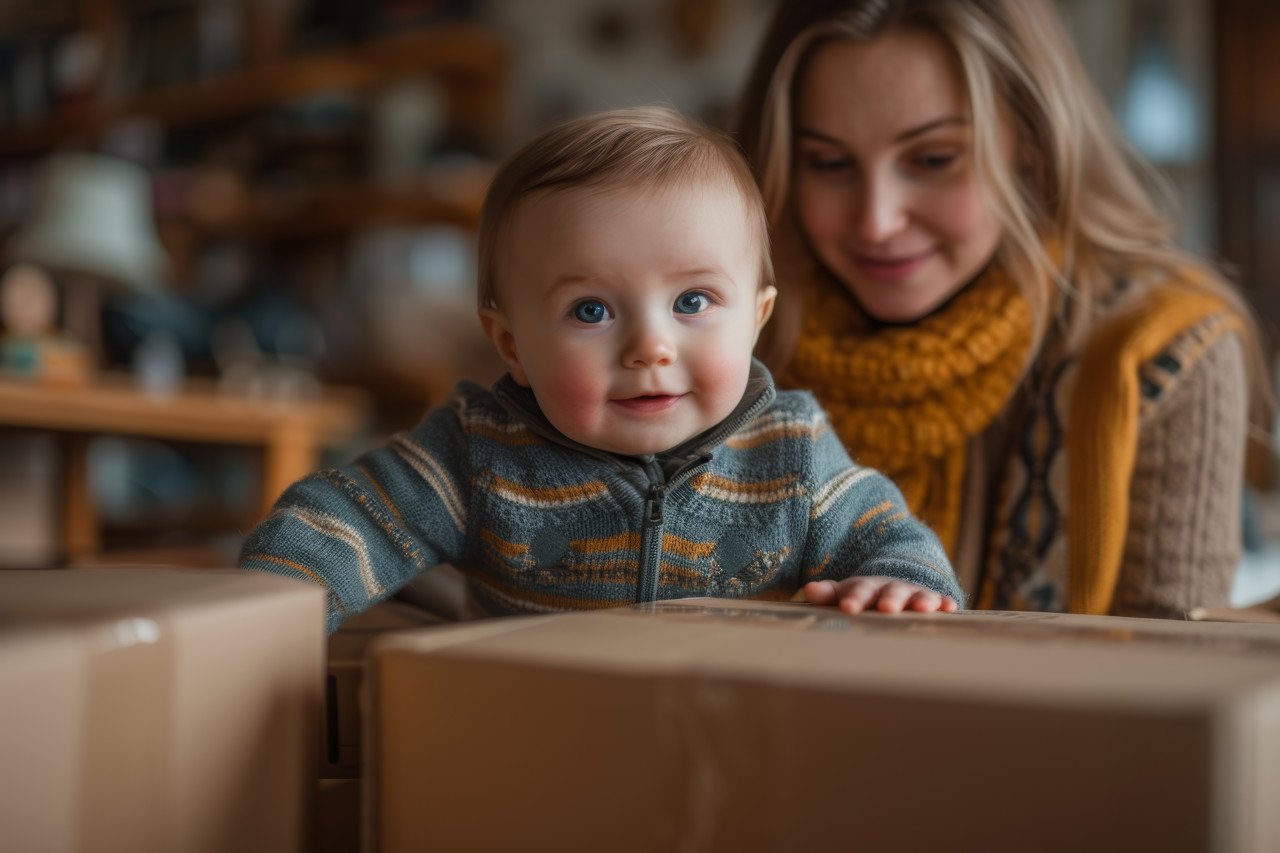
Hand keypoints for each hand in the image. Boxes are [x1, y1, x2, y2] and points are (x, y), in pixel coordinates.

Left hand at [802, 576, 957, 614]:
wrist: (889, 586)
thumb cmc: (862, 597)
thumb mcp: (844, 594)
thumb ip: (827, 594)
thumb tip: (809, 589)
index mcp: (867, 587)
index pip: (859, 591)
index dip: (854, 598)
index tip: (848, 608)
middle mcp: (891, 588)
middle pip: (890, 591)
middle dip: (889, 599)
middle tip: (886, 609)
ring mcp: (913, 593)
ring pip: (918, 595)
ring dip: (920, 600)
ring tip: (922, 608)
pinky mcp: (933, 601)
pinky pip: (941, 600)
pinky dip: (945, 603)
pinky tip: (950, 608)